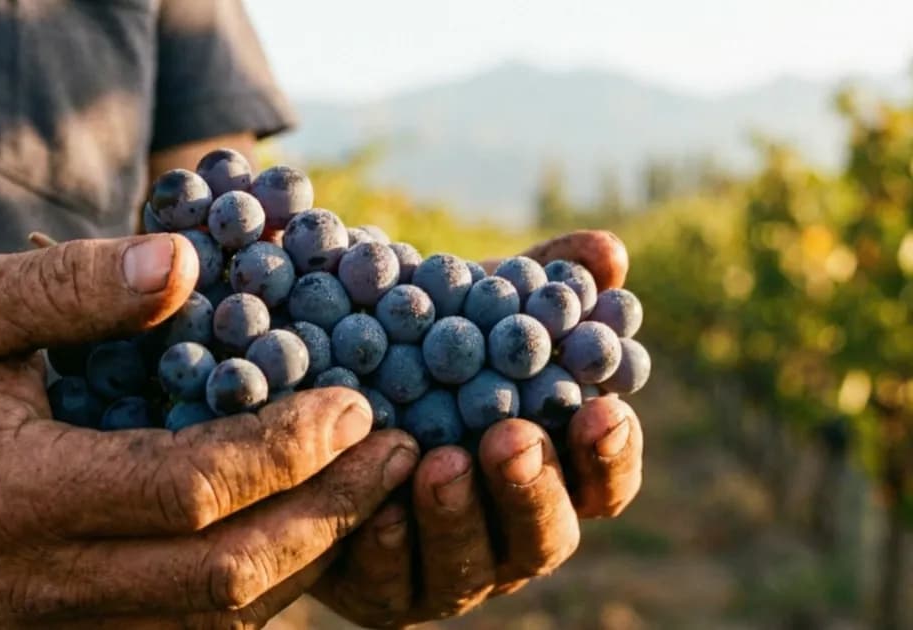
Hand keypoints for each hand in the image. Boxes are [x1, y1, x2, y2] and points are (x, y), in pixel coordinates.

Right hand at [0, 235, 418, 627]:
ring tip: (376, 486)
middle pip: (221, 578)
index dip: (283, 450)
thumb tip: (188, 262)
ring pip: (218, 616)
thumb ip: (73, 285)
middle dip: (327, 516)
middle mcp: (41, 582)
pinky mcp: (74, 626)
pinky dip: (264, 579)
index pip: (184, 492)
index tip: (351, 402)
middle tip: (397, 452)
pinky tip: (309, 522)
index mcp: (14, 494)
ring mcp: (58, 620)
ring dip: (310, 554)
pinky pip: (193, 624)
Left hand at [312, 230, 644, 626]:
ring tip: (440, 461)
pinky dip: (383, 544)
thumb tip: (607, 251)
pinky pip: (387, 580)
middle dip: (531, 487)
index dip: (611, 453)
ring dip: (457, 514)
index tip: (604, 407)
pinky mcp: (382, 590)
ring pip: (468, 565)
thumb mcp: (473, 313)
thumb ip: (540, 286)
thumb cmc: (422, 357)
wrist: (322, 397)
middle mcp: (509, 536)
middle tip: (512, 437)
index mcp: (550, 478)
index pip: (604, 483)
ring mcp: (448, 572)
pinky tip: (373, 508)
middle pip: (545, 535)